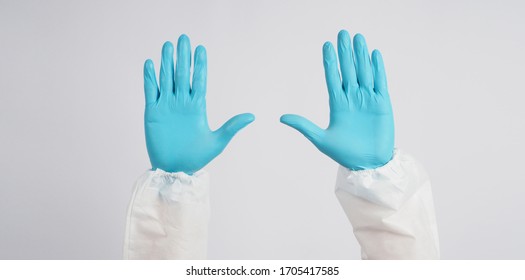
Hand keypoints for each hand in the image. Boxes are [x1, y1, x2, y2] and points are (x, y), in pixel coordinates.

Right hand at [144, 35, 254, 173]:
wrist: (175, 170)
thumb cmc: (196, 158)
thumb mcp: (217, 142)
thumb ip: (232, 127)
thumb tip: (252, 116)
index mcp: (197, 107)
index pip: (199, 81)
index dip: (199, 65)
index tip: (201, 49)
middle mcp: (181, 103)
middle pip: (182, 75)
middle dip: (183, 57)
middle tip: (184, 38)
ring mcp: (166, 106)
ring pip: (166, 79)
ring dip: (166, 63)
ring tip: (168, 46)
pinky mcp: (152, 112)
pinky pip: (150, 91)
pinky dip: (149, 78)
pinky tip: (150, 64)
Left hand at [280, 30, 393, 169]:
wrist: (368, 164)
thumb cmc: (345, 154)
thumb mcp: (321, 139)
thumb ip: (304, 126)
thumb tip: (281, 117)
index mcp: (337, 105)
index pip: (332, 77)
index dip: (330, 61)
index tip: (326, 45)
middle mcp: (352, 98)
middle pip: (348, 70)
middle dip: (345, 52)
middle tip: (342, 33)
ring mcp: (367, 99)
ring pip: (364, 72)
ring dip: (361, 55)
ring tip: (358, 38)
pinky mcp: (382, 104)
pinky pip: (380, 82)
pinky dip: (378, 68)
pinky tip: (374, 54)